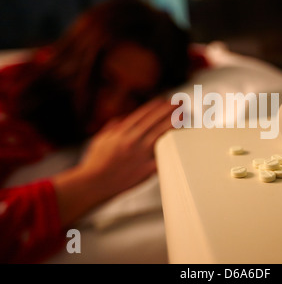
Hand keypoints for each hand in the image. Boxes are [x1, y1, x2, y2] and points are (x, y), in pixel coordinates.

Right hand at [53, 98, 176, 226]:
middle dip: (169, 110)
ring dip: (174, 123)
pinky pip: (163, 157)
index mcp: (122, 132)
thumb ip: (112, 128)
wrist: (93, 184)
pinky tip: (181, 142)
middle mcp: (132, 140)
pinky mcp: (146, 170)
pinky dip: (172, 148)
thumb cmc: (95, 163)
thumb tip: (122, 119)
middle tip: (180, 104)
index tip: (165, 101)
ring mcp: (140, 155)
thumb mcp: (101, 140)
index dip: (156, 106)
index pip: (143, 114)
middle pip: (155, 121)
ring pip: (162, 134)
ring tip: (184, 116)